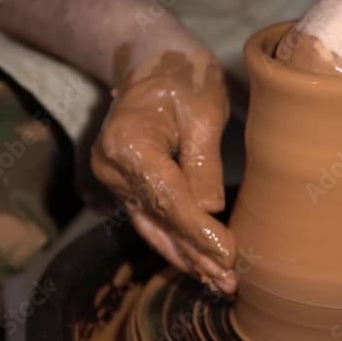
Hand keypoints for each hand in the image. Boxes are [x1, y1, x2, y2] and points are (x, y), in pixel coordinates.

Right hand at [90, 46, 237, 292]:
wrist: (153, 57)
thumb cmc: (182, 74)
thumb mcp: (203, 109)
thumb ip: (203, 163)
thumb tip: (209, 212)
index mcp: (128, 143)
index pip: (168, 197)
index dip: (198, 231)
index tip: (228, 254)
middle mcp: (112, 166)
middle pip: (158, 219)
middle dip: (194, 253)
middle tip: (229, 282)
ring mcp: (116, 178)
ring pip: (153, 225)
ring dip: (186, 256)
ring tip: (219, 284)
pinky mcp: (128, 184)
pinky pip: (152, 217)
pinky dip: (176, 241)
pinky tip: (199, 264)